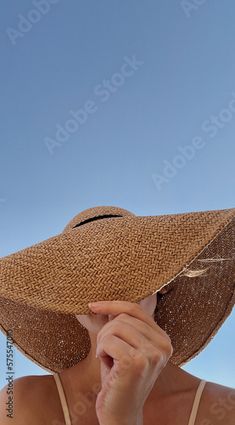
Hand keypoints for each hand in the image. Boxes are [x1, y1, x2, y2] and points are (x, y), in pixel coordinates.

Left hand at [88, 300, 172, 424]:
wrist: (120, 413)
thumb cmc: (119, 378)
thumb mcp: (127, 347)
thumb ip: (126, 325)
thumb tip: (108, 303)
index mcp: (164, 340)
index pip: (136, 309)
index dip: (112, 305)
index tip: (93, 305)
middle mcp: (163, 346)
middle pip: (123, 318)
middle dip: (107, 332)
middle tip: (108, 353)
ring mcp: (151, 354)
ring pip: (114, 327)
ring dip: (103, 342)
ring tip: (109, 360)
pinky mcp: (136, 362)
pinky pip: (107, 341)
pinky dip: (101, 351)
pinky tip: (108, 367)